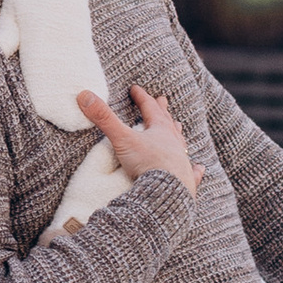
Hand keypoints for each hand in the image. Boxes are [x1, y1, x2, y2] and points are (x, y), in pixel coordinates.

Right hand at [77, 84, 200, 198]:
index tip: (136, 89)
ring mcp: (182, 162)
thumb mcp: (122, 139)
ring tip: (178, 126)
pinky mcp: (187, 181)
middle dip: (162, 111)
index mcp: (159, 131)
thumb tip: (84, 95)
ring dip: (177, 134)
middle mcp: (174, 143)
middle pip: (167, 122)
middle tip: (163, 100)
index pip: (150, 108)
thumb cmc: (147, 164)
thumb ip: (103, 118)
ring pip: (180, 144)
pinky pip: (192, 173)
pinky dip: (195, 169)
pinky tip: (199, 168)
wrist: (166, 193)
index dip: (142, 97)